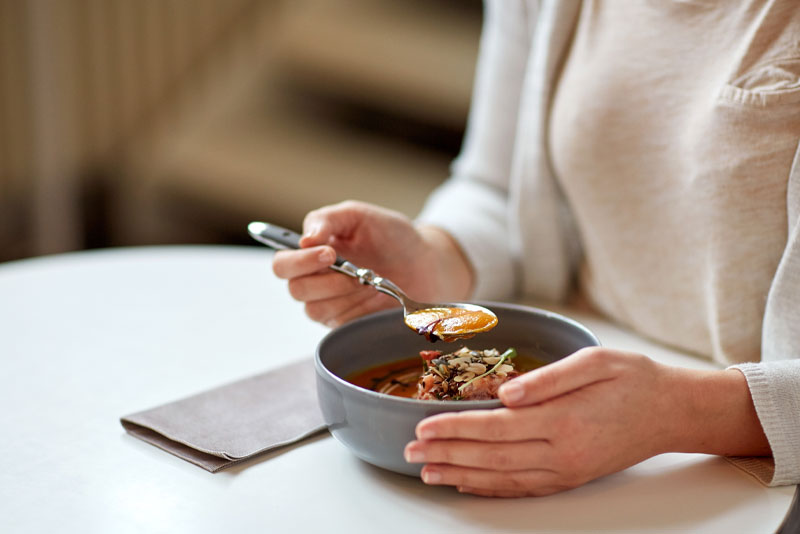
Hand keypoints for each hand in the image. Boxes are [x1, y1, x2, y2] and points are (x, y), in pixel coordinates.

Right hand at [271, 201, 471, 326]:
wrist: (428, 265)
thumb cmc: (394, 238)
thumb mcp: (361, 216)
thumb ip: (328, 220)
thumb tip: (303, 239)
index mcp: (314, 250)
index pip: (283, 261)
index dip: (299, 260)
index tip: (329, 252)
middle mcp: (316, 278)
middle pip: (293, 288)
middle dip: (322, 278)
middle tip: (352, 269)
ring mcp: (330, 303)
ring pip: (313, 308)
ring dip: (341, 293)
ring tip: (368, 281)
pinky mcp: (347, 324)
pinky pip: (336, 325)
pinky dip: (354, 309)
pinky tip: (374, 296)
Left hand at [404, 347, 769, 497]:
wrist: (670, 412)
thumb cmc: (632, 379)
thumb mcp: (594, 362)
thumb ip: (548, 378)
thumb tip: (505, 393)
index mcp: (563, 420)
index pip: (495, 427)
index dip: (454, 428)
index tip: (422, 426)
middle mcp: (561, 452)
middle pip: (490, 457)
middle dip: (446, 454)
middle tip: (410, 452)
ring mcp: (565, 470)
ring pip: (501, 477)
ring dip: (460, 475)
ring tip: (427, 472)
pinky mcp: (569, 477)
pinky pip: (522, 488)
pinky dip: (490, 488)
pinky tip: (467, 483)